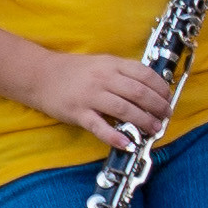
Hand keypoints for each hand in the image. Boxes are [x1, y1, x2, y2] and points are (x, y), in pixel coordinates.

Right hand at [16, 49, 177, 154]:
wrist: (39, 74)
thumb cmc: (72, 70)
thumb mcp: (101, 63)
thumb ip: (122, 72)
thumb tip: (148, 87)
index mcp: (111, 65)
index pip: (144, 74)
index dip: (160, 87)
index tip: (168, 97)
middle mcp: (103, 79)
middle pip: (138, 93)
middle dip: (158, 106)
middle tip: (166, 116)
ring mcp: (90, 96)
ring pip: (124, 110)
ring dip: (144, 121)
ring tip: (154, 129)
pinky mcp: (78, 113)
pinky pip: (100, 127)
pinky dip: (115, 136)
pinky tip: (127, 143)